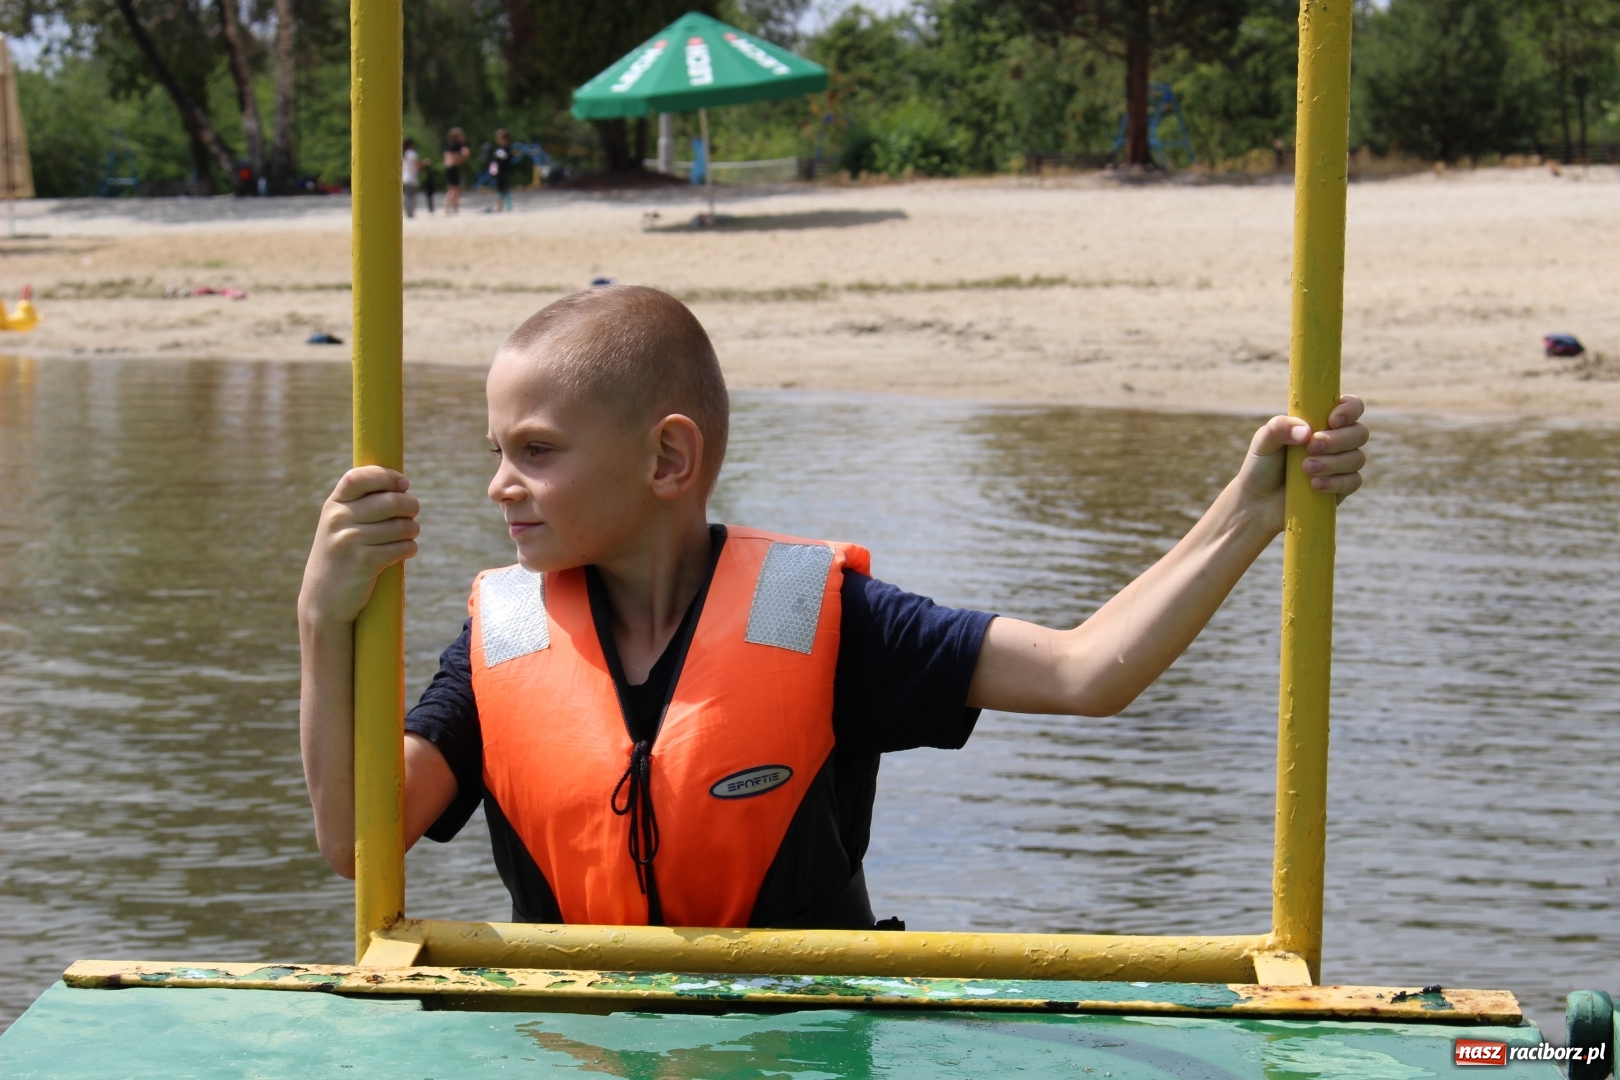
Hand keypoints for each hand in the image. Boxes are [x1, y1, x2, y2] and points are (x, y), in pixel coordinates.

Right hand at [297, 467, 419, 627]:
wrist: (322, 600)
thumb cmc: (340, 557)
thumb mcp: (339, 526)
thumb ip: (360, 505)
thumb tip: (401, 485)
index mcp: (333, 505)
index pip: (359, 477)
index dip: (386, 476)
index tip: (403, 484)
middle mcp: (339, 519)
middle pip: (391, 501)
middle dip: (410, 506)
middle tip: (412, 513)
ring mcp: (350, 540)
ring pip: (401, 526)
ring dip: (412, 530)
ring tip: (410, 535)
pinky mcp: (364, 562)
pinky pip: (401, 548)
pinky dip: (409, 548)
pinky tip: (406, 551)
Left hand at [1236, 395, 1366, 532]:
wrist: (1258, 502)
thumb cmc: (1262, 466)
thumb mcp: (1263, 441)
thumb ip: (1279, 427)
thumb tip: (1306, 431)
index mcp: (1321, 422)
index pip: (1351, 407)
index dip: (1349, 409)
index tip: (1332, 420)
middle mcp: (1336, 441)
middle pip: (1359, 433)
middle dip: (1337, 440)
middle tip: (1311, 447)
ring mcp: (1340, 465)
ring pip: (1357, 458)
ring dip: (1333, 462)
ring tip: (1306, 469)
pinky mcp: (1341, 488)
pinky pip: (1353, 482)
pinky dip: (1336, 482)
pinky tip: (1315, 485)